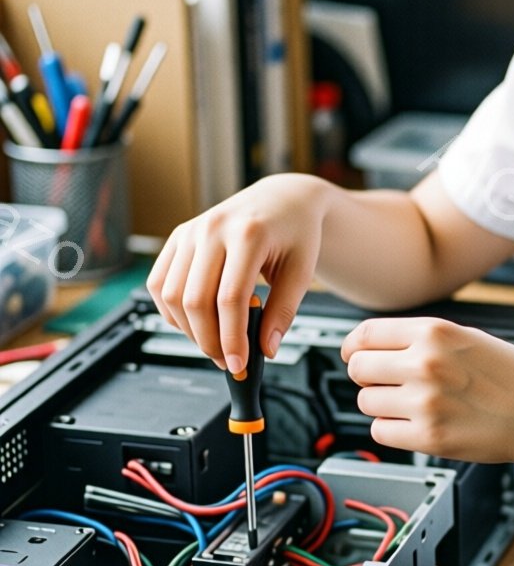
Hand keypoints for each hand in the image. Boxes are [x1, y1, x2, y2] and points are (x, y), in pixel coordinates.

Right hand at [147, 174, 330, 370]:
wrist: (282, 200)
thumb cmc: (295, 232)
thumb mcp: (301, 271)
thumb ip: (283, 311)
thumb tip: (265, 349)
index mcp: (248, 234)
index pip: (230, 298)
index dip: (231, 338)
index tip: (239, 365)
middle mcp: (213, 229)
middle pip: (195, 300)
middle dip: (209, 341)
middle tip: (229, 362)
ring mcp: (190, 232)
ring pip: (172, 295)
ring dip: (189, 330)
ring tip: (216, 343)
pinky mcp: (177, 237)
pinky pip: (160, 283)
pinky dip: (172, 311)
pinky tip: (196, 322)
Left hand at [340, 316, 513, 469]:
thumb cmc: (512, 376)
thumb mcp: (466, 337)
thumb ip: (420, 338)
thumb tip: (371, 346)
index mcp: (434, 332)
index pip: (365, 335)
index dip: (354, 346)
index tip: (354, 354)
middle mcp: (425, 364)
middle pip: (358, 368)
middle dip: (367, 375)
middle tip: (387, 382)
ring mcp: (425, 402)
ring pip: (366, 401)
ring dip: (381, 403)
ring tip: (411, 403)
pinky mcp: (429, 437)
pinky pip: (381, 431)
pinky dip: (392, 428)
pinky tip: (416, 423)